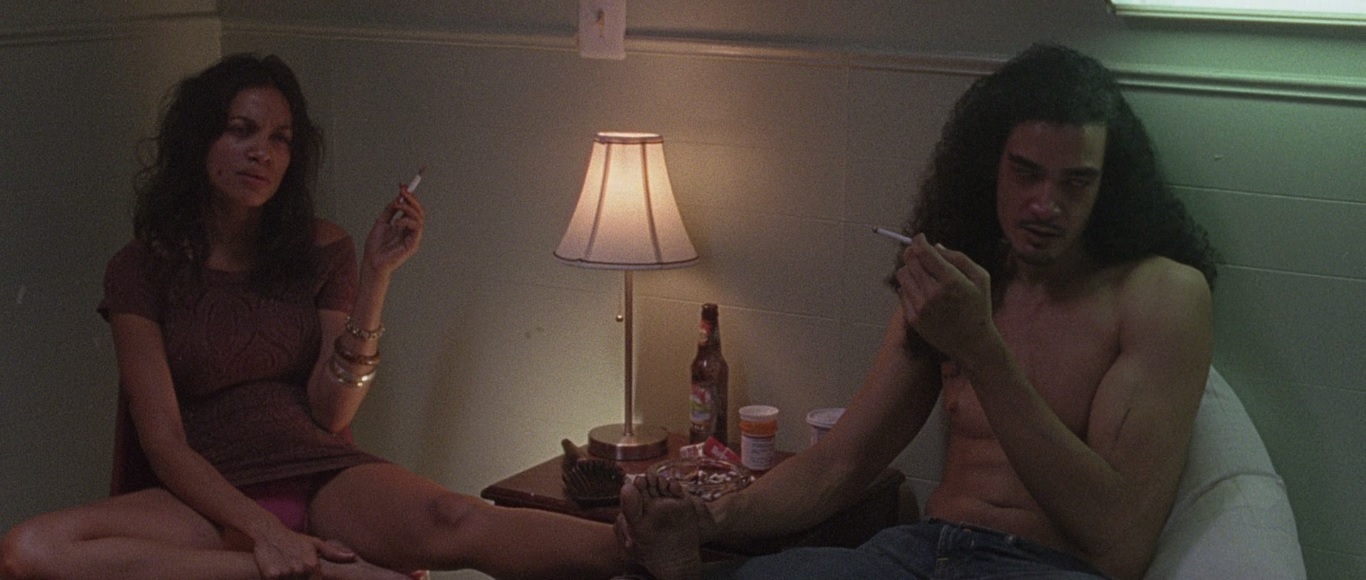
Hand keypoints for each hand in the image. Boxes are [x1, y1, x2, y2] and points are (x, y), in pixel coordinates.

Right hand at [248, 522, 355, 578]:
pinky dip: (277, 579)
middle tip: (295, 566)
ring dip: (289, 578)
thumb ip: (333, 553)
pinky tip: (277, 570)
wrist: (268, 533)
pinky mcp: (270, 576)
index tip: (307, 573)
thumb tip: (353, 556)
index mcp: (312, 564)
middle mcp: (299, 570)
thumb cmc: (294, 540)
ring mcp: (284, 573)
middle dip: (300, 578)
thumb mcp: (314, 543)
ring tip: (287, 568)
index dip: (314, 579)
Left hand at [364, 183, 425, 276]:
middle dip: (412, 198)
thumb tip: (397, 199)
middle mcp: (411, 230)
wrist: (372, 261)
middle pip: (419, 211)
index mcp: (404, 225)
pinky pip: (416, 228)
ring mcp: (413, 237)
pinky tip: (397, 223)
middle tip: (403, 190)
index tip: (402, 186)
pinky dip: (407, 221)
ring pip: (419, 217)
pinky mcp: (413, 244)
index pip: (412, 208)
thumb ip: (389, 211)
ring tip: (397, 206)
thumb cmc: (376, 246)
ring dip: (409, 208)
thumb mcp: (381, 223)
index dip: (409, 196)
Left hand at [893, 234, 994, 362]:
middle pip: (910, 261)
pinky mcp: (913, 318)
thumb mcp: (980, 277)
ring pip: (902, 275)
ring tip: (921, 272)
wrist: (972, 342)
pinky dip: (908, 286)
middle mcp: (933, 293)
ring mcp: (921, 307)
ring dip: (909, 268)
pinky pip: (901, 292)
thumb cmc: (978, 307)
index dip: (919, 241)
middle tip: (918, 252)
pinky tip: (921, 289)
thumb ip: (959, 258)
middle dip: (912, 252)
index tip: (919, 238)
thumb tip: (935, 246)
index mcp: (951, 281)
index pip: (924, 252)